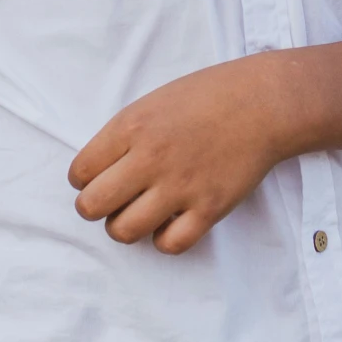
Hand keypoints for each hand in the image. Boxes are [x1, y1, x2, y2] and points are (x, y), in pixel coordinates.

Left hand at [69, 57, 287, 252]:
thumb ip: (122, 136)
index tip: (99, 178)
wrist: (262, 103)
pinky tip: (170, 223)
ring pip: (123, 231)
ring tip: (139, 213)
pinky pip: (169, 244)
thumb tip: (97, 172)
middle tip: (113, 200)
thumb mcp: (152, 103)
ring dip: (125, 226)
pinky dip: (164, 240)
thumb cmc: (206, 97)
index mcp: (131, 127)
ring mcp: (180, 186)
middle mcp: (150, 159)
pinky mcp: (209, 208)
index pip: (79, 173)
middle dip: (95, 208)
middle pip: (91, 206)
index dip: (84, 180)